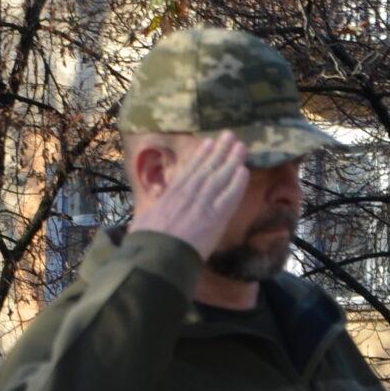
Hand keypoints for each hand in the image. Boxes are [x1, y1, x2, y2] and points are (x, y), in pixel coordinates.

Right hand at [130, 131, 253, 260]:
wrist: (158, 254)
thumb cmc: (147, 242)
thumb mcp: (145, 220)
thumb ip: (154, 213)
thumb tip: (152, 214)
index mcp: (171, 194)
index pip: (189, 171)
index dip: (200, 156)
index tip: (208, 143)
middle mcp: (188, 194)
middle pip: (207, 168)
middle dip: (219, 151)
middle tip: (229, 136)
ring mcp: (203, 203)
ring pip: (219, 177)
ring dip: (231, 160)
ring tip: (240, 146)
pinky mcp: (215, 216)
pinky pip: (230, 196)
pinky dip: (237, 183)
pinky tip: (244, 171)